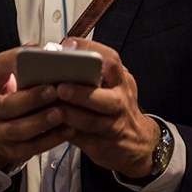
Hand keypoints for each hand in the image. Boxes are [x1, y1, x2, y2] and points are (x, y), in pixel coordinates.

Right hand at [0, 46, 69, 169]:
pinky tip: (67, 129)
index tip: (34, 52)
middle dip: (32, 98)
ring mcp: (0, 131)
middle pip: (8, 104)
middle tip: (52, 91)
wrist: (2, 130)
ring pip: (18, 129)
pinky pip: (30, 148)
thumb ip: (33, 65)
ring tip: (61, 113)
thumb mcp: (19, 78)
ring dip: (41, 121)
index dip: (12, 59)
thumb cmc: (18, 97)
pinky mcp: (11, 150)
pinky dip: (50, 139)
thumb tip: (52, 50)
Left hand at [50, 38, 159, 178]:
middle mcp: (120, 102)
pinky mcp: (102, 146)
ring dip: (70, 114)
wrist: (138, 143)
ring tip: (53, 108)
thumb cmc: (118, 107)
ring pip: (92, 121)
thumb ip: (93, 72)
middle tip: (61, 88)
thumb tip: (56, 53)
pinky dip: (66, 132)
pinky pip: (82, 139)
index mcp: (121, 81)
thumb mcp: (114, 85)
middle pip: (104, 97)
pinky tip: (52, 125)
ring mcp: (113, 125)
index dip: (90, 51)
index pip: (111, 61)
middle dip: (81, 92)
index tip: (68, 46)